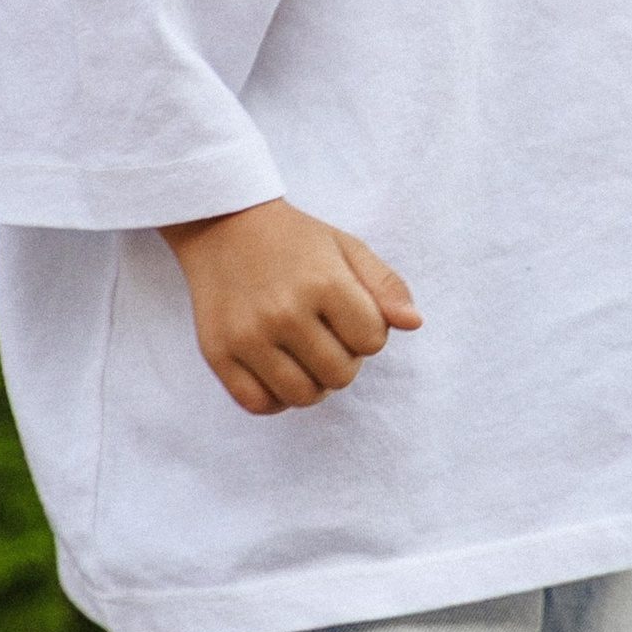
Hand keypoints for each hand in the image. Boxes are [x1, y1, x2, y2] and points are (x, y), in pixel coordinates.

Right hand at [161, 199, 421, 415]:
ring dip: (313, 383)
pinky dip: (275, 398)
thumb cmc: (296, 242)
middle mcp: (284, 312)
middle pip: (340, 375)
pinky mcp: (217, 353)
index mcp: (324, 283)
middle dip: (343, 360)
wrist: (222, 227)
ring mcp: (247, 336)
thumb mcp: (348, 249)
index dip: (367, 331)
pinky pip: (258, 404)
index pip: (372, 342)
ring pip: (303, 396)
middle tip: (325, 334)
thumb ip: (387, 286)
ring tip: (305, 355)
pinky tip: (278, 372)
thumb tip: (414, 323)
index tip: (347, 312)